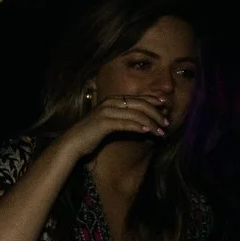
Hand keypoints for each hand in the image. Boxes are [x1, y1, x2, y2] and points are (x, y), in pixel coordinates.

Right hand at [53, 94, 169, 161]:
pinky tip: (147, 131)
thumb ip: (124, 118)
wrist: (73, 142)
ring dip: (151, 123)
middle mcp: (110, 103)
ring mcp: (106, 112)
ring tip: (161, 132)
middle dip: (156, 113)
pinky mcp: (104, 123)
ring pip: (136, 114)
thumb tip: (145, 121)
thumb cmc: (93, 134)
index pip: (138, 98)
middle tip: (166, 123)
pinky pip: (126, 123)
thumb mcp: (110, 123)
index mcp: (112, 100)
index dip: (153, 101)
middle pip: (140, 104)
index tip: (166, 107)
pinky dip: (138, 127)